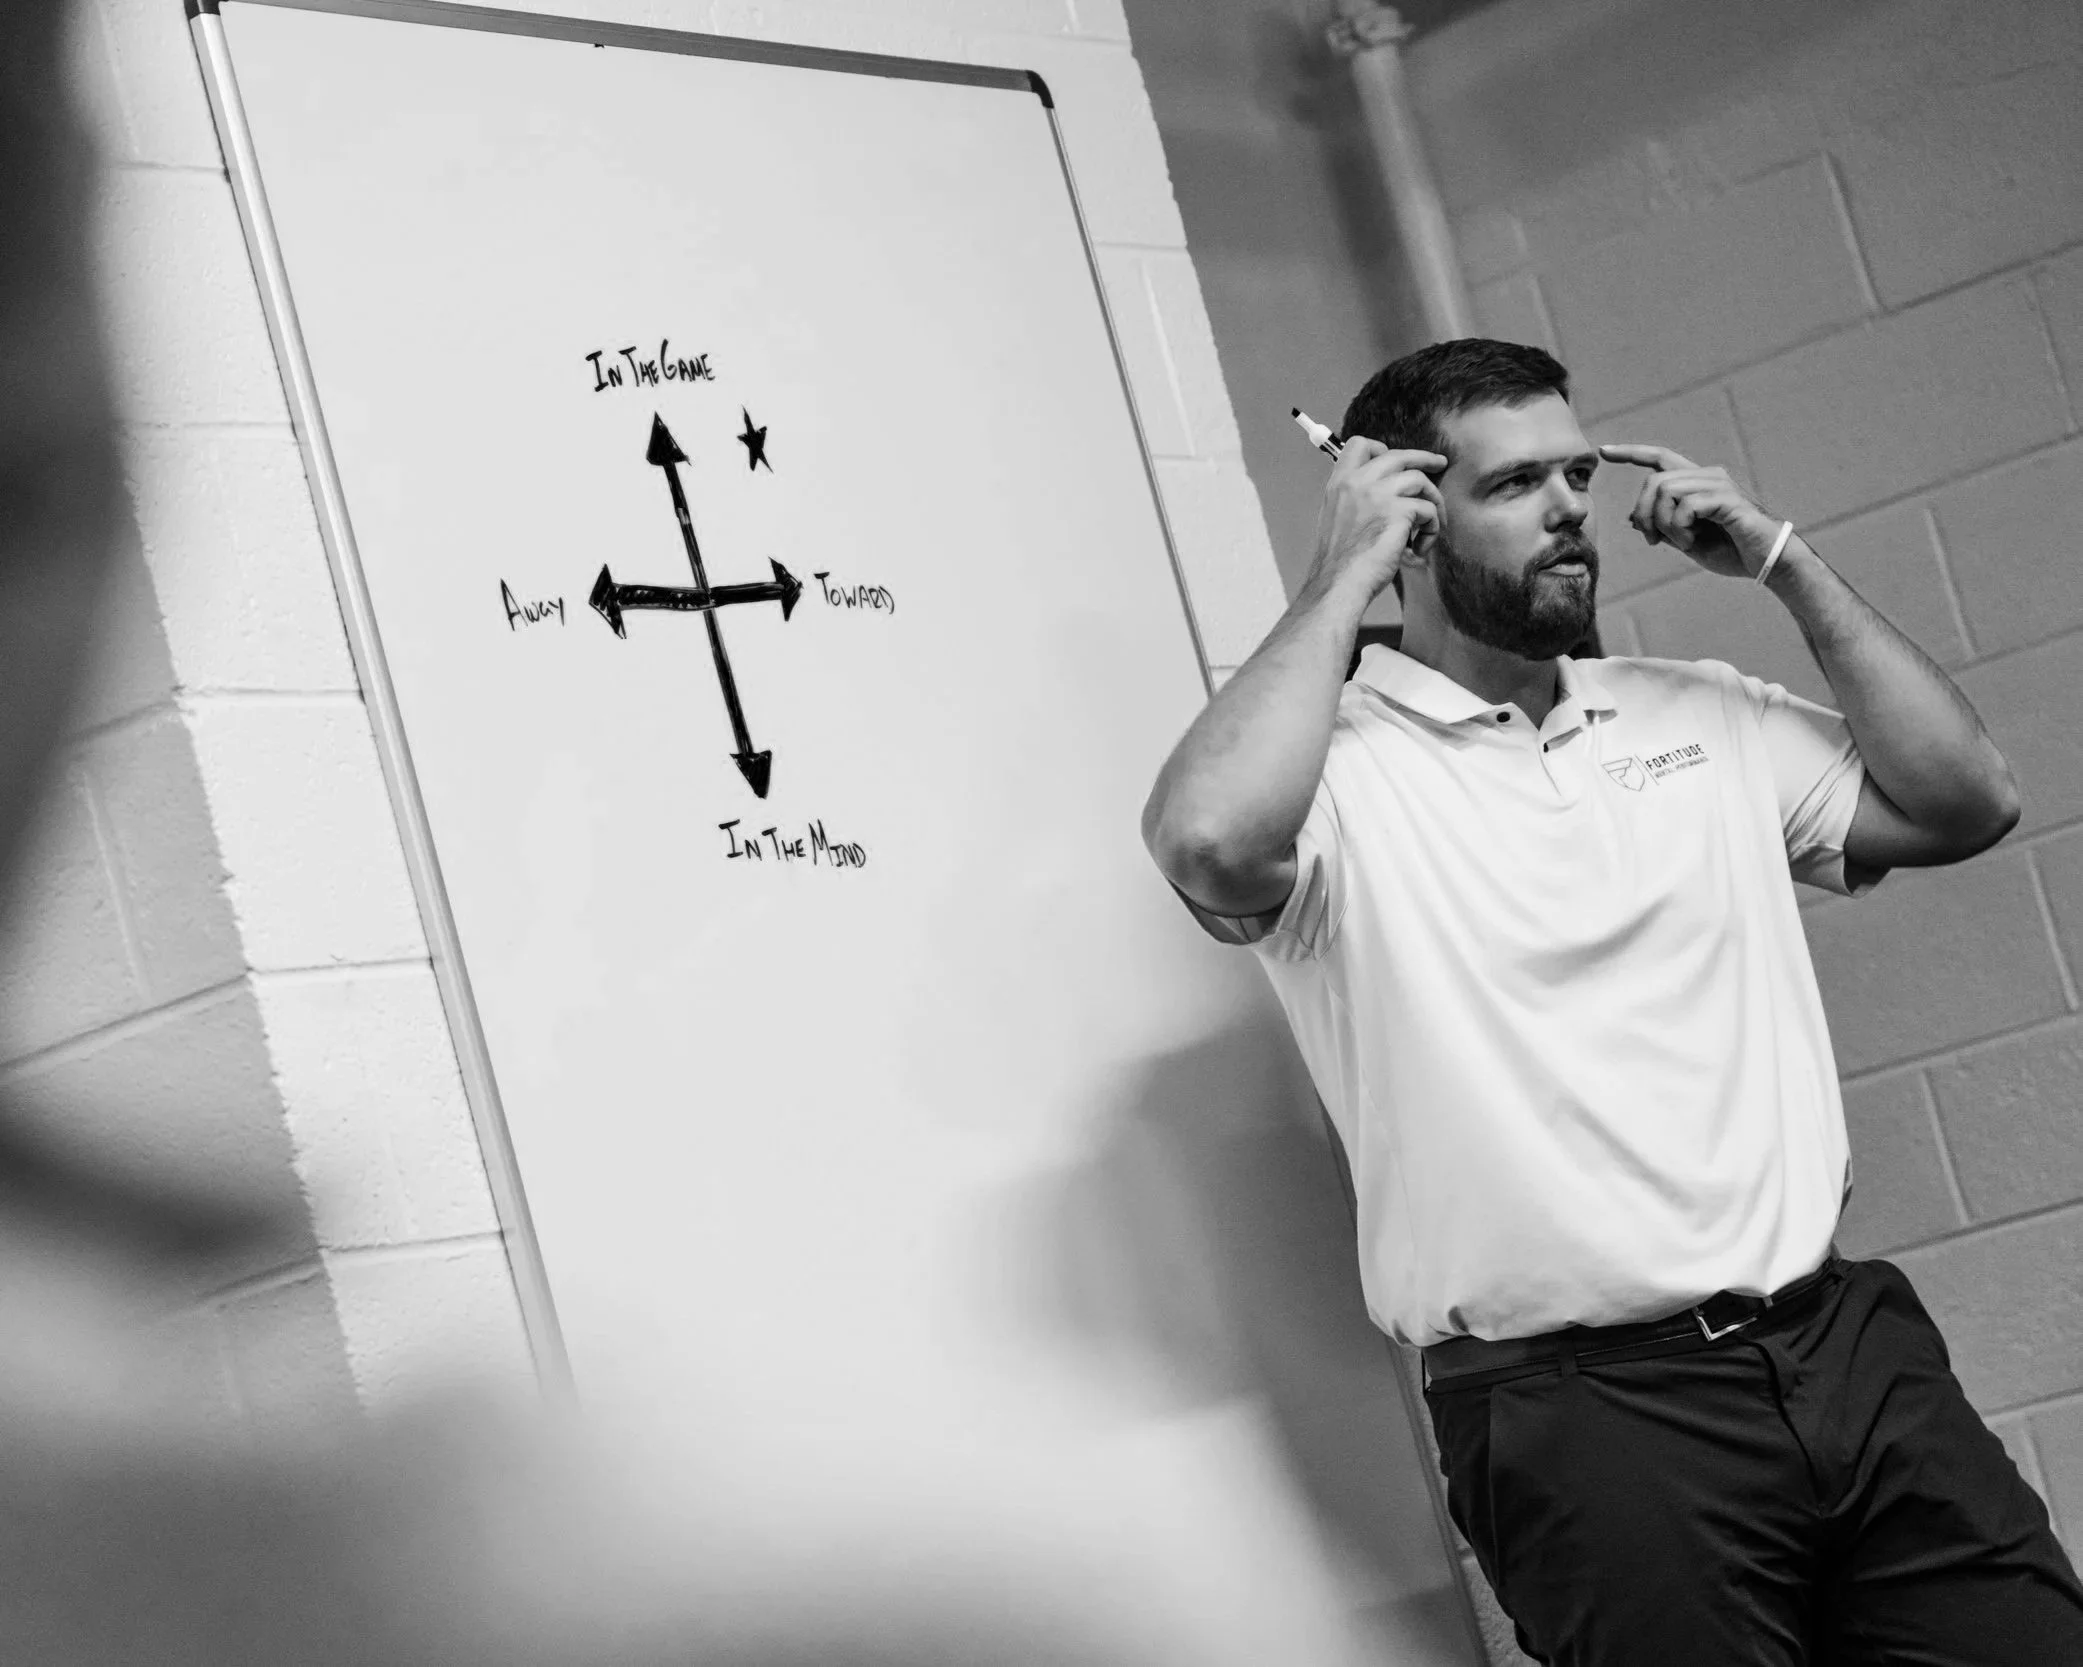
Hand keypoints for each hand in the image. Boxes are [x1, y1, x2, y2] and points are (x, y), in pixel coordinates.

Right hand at [1304, 437, 1445, 602]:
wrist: (1339, 584)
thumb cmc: (1340, 563)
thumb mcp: (1337, 519)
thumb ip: (1356, 500)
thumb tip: (1388, 495)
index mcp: (1340, 484)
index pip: (1359, 445)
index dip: (1381, 448)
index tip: (1396, 460)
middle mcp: (1358, 482)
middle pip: (1399, 456)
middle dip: (1424, 459)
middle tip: (1439, 465)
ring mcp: (1379, 494)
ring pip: (1420, 481)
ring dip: (1432, 502)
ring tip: (1431, 526)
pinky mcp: (1399, 511)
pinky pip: (1429, 510)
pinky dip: (1431, 530)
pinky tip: (1419, 549)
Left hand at [1598, 443, 1786, 579]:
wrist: (1767, 562)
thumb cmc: (1730, 551)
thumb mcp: (1686, 542)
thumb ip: (1662, 528)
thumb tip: (1632, 518)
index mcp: (1696, 483)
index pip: (1659, 458)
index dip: (1632, 452)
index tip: (1604, 451)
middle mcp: (1707, 476)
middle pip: (1653, 481)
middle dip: (1644, 513)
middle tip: (1652, 540)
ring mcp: (1718, 484)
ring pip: (1666, 491)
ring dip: (1664, 524)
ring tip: (1680, 543)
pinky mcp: (1727, 498)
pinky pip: (1685, 506)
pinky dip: (1679, 529)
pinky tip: (1691, 543)